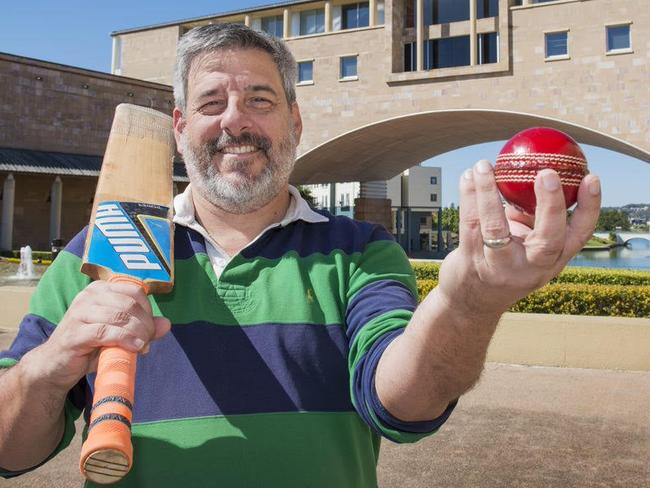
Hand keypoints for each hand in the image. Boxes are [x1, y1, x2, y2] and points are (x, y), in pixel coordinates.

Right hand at [25, 281, 170, 390]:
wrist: (56, 365)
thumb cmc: (90, 346)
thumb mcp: (120, 334)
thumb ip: (143, 327)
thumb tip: (167, 324)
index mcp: (100, 290)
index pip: (135, 291)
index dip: (148, 310)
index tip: (151, 328)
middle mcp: (89, 296)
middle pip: (129, 304)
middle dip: (145, 323)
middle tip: (148, 340)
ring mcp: (79, 313)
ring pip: (120, 317)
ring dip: (137, 333)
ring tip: (142, 346)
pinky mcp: (74, 333)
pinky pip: (106, 332)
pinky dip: (124, 339)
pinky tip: (134, 347)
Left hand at [437, 159, 600, 317]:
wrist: (470, 299)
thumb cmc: (504, 260)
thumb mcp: (527, 245)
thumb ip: (534, 216)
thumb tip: (536, 169)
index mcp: (552, 260)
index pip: (579, 236)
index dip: (589, 208)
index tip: (592, 178)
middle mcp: (531, 268)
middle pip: (548, 240)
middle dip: (551, 205)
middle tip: (547, 173)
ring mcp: (501, 267)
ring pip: (495, 227)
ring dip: (488, 192)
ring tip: (484, 165)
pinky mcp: (472, 262)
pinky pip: (470, 223)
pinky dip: (469, 196)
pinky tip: (469, 176)